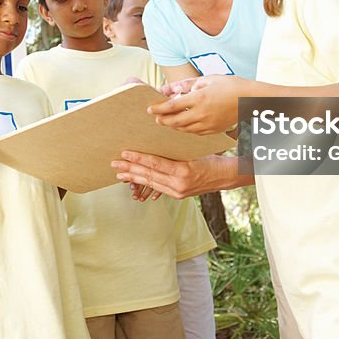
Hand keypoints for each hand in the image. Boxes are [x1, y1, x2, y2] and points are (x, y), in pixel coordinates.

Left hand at [112, 152, 230, 198]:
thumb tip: (154, 142)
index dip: (138, 158)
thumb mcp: (193, 151)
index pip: (154, 163)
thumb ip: (174, 151)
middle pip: (149, 175)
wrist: (224, 176)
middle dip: (129, 169)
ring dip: (133, 177)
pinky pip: (157, 188)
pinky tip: (135, 180)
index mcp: (182, 171)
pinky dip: (145, 183)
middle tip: (114, 163)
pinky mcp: (177, 195)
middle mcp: (178, 184)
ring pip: (150, 183)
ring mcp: (177, 192)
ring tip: (119, 173)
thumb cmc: (211, 159)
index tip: (124, 153)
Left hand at [148, 74, 249, 134]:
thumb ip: (187, 84)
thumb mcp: (208, 79)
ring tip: (167, 122)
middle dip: (163, 120)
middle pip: (175, 122)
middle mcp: (202, 114)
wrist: (251, 99)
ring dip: (173, 126)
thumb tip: (170, 88)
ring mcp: (208, 124)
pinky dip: (186, 129)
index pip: (172, 106)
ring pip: (184, 129)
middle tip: (156, 118)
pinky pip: (195, 133)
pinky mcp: (214, 130)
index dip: (159, 108)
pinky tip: (183, 125)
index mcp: (200, 98)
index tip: (150, 109)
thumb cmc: (230, 85)